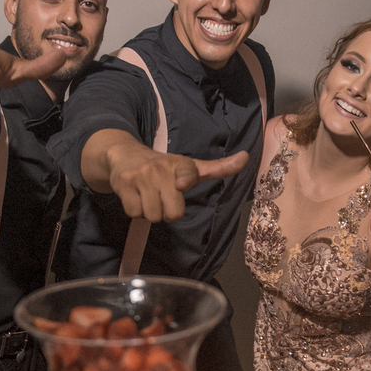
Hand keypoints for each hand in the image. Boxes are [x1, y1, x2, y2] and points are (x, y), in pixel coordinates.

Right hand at [106, 139, 249, 221]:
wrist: (124, 154)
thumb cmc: (164, 167)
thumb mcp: (191, 166)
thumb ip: (219, 167)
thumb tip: (246, 157)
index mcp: (181, 165)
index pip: (187, 173)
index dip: (185, 180)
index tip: (181, 184)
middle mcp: (161, 169)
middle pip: (172, 213)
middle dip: (168, 212)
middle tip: (163, 198)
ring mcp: (141, 176)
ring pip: (153, 216)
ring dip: (152, 212)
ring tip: (150, 197)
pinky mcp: (124, 184)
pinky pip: (135, 213)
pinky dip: (136, 211)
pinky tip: (137, 197)